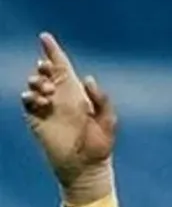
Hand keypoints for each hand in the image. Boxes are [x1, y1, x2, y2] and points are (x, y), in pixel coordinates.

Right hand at [21, 32, 116, 200]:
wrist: (85, 169)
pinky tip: (41, 101)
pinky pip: (28, 100)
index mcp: (76, 93)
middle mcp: (60, 97)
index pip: (62, 66)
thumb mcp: (107, 123)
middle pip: (44, 71)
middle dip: (43, 66)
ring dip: (37, 81)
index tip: (45, 37)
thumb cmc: (99, 148)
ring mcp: (48, 107)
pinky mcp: (37, 119)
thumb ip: (102, 100)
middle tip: (49, 76)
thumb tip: (87, 78)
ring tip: (48, 91)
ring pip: (34, 83)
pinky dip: (30, 96)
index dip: (52, 50)